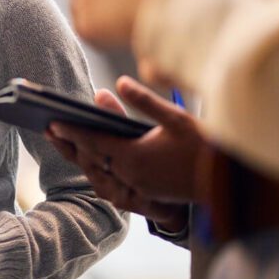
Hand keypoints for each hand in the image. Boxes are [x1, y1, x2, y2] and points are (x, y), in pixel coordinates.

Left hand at [47, 76, 205, 204]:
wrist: (229, 183)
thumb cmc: (205, 146)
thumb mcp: (176, 117)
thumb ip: (144, 101)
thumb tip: (118, 82)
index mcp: (135, 157)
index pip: (94, 141)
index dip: (72, 130)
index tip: (52, 121)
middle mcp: (131, 176)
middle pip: (90, 159)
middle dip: (69, 144)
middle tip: (49, 129)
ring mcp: (137, 189)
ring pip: (99, 175)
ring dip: (80, 160)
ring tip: (64, 144)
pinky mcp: (145, 196)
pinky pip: (112, 187)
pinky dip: (98, 174)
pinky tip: (92, 165)